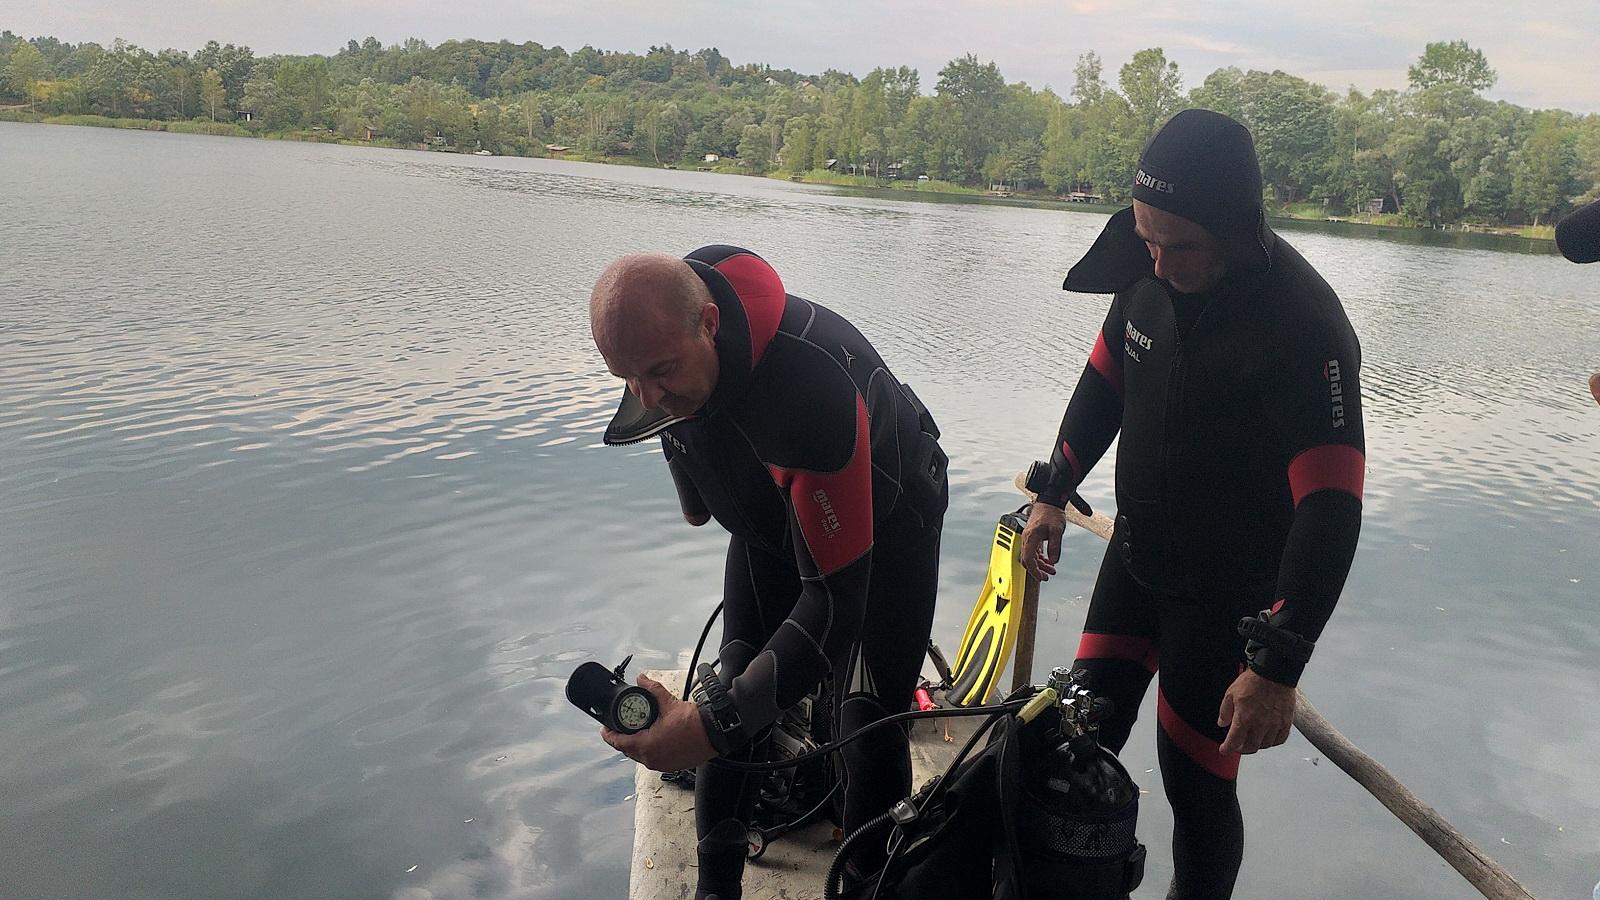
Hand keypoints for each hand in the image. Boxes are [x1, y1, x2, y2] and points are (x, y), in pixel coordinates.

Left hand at [601, 674, 717, 770]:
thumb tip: (641, 679)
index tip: (605, 728)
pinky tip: (654, 738)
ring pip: (640, 755)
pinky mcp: (671, 765)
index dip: (609, 734)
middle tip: (621, 726)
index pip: (618, 742)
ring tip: (638, 730)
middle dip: (623, 738)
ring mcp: (662, 764)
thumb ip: (651, 689)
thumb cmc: (694, 723)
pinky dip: (650, 748)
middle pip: (628, 750)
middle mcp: (651, 759)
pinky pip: (653, 758)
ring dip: (636, 744)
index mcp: (646, 746)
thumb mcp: (668, 702)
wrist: (715, 733)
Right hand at [1020, 502, 1066, 581]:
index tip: (1041, 577)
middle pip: (1027, 560)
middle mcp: (1026, 538)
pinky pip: (1033, 551)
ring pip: (1030, 557)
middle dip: (1037, 570)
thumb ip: (1055, 547)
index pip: (1028, 559)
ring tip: (1051, 570)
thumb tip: (1053, 561)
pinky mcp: (1032, 537)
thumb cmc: (1051, 513)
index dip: (1034, 570)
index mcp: (1030, 537)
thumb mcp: (1057, 531)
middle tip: (1046, 576)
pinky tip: (1047, 561)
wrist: (1049, 502)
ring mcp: (1028, 538)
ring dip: (1039, 565)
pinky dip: (1039, 559)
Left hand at [1217, 668, 1295, 753]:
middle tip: (1238, 746)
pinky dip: (1272, 741)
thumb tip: (1222, 723)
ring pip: (1265, 745)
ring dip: (1256, 745)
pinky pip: (1280, 739)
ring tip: (1252, 740)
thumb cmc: (1252, 681)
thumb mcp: (1230, 694)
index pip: (1234, 742)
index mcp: (1244, 719)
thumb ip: (1225, 711)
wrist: (1274, 673)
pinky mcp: (1286, 722)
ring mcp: (1274, 725)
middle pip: (1250, 747)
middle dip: (1241, 749)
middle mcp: (1259, 725)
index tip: (1224, 750)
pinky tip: (1268, 738)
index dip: (1227, 749)